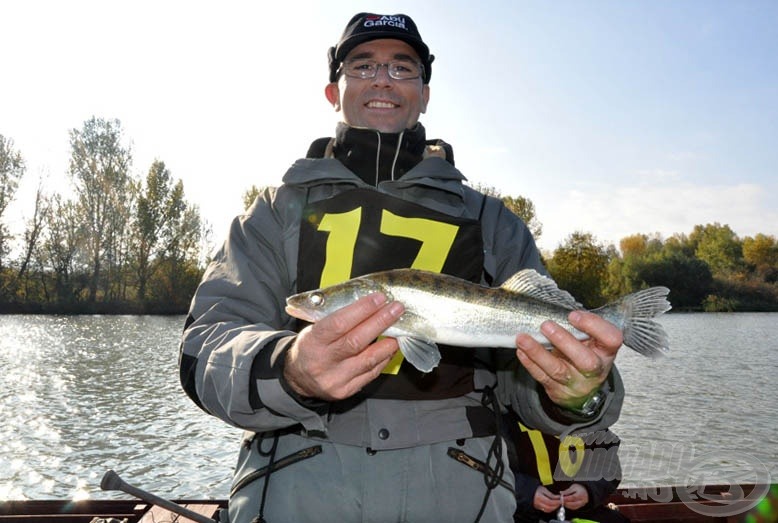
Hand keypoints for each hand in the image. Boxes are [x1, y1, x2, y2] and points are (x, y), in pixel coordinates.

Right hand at [284, 292, 403, 400]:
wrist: (299, 377)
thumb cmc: (311, 346)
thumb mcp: (314, 327)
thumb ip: (337, 316)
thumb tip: (368, 302)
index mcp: (312, 342)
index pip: (338, 324)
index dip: (361, 310)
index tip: (379, 298)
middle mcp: (323, 362)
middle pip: (356, 341)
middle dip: (380, 322)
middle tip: (396, 309)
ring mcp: (335, 379)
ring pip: (368, 360)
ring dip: (388, 342)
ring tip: (399, 328)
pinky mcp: (346, 390)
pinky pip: (371, 373)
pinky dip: (384, 358)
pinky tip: (390, 347)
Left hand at [515, 311, 621, 409]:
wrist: (581, 388)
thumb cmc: (585, 354)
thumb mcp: (592, 341)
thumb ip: (581, 328)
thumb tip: (558, 311)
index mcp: (606, 352)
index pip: (611, 339)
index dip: (594, 326)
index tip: (573, 315)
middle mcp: (595, 370)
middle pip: (585, 360)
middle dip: (564, 341)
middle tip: (546, 325)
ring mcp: (576, 383)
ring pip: (558, 370)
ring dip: (538, 353)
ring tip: (522, 338)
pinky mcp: (558, 391)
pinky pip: (542, 377)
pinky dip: (530, 363)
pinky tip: (521, 351)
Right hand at [533, 485, 560, 512]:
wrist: (529, 491)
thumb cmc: (536, 489)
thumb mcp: (544, 489)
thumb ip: (551, 495)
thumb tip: (558, 498)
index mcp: (539, 497)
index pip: (550, 502)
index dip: (557, 502)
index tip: (561, 500)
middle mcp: (538, 503)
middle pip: (549, 508)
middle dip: (556, 506)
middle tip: (560, 502)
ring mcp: (537, 506)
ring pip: (548, 510)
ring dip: (554, 508)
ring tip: (557, 503)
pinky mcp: (538, 508)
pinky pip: (545, 510)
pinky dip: (550, 509)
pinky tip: (553, 505)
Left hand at [560, 483, 589, 509]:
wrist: (586, 491)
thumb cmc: (579, 488)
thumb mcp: (574, 487)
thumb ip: (568, 491)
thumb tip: (561, 493)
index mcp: (581, 494)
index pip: (573, 497)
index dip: (566, 498)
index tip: (561, 498)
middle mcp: (583, 500)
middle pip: (574, 504)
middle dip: (566, 503)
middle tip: (560, 501)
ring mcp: (582, 504)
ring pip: (573, 507)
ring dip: (566, 505)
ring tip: (562, 501)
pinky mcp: (580, 507)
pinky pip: (574, 508)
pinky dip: (569, 506)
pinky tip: (565, 503)